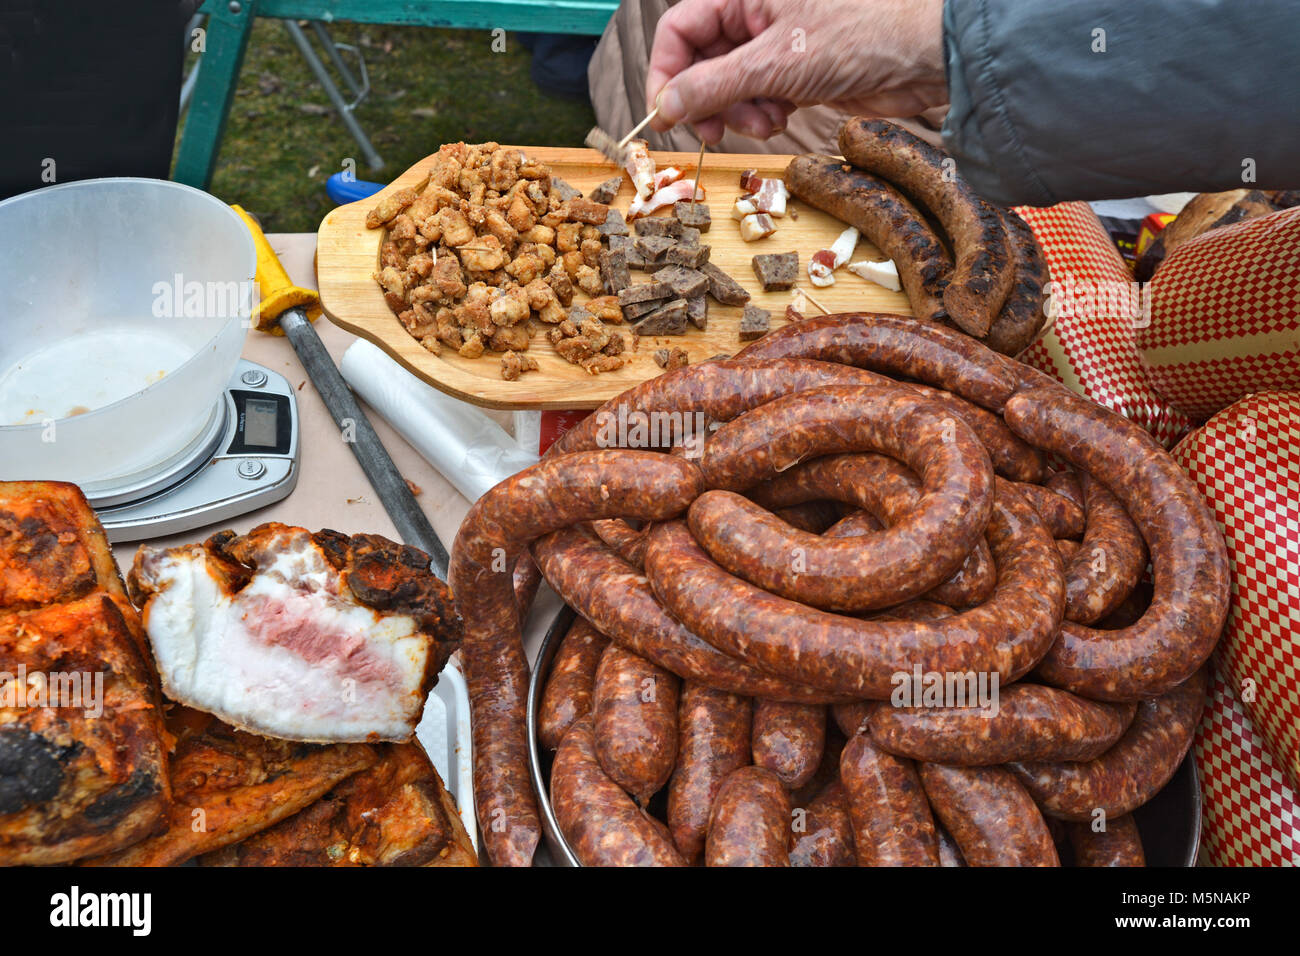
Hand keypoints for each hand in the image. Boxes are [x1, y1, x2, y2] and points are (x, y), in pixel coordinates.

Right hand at [646, 0, 946, 142]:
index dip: (666, 73)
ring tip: (765, 121)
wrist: (925, 53)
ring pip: (729, 84)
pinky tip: (781, 117)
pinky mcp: (798, 70)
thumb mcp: (776, 62)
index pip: (679, 29)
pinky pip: (758, 96)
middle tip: (713, 130)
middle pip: (702, 60)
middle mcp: (756, 12)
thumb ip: (713, 85)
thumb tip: (666, 104)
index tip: (666, 115)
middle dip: (707, 99)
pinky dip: (761, 113)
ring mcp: (778, 42)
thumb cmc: (863, 31)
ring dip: (737, 112)